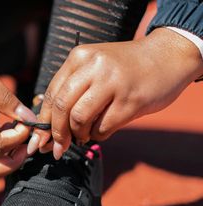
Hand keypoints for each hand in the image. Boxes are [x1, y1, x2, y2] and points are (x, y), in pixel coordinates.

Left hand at [28, 28, 202, 158]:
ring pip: (79, 119)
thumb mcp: (94, 67)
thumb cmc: (124, 68)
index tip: (38, 140)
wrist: (168, 57)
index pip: (51, 94)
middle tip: (57, 148)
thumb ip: (72, 90)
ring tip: (84, 135)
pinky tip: (102, 130)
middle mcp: (94, 67)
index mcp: (79, 57)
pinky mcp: (131, 101)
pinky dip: (98, 135)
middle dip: (56, 133)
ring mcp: (113, 83)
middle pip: (61, 107)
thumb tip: (47, 127)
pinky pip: (103, 128)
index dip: (43, 121)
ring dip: (78, 135)